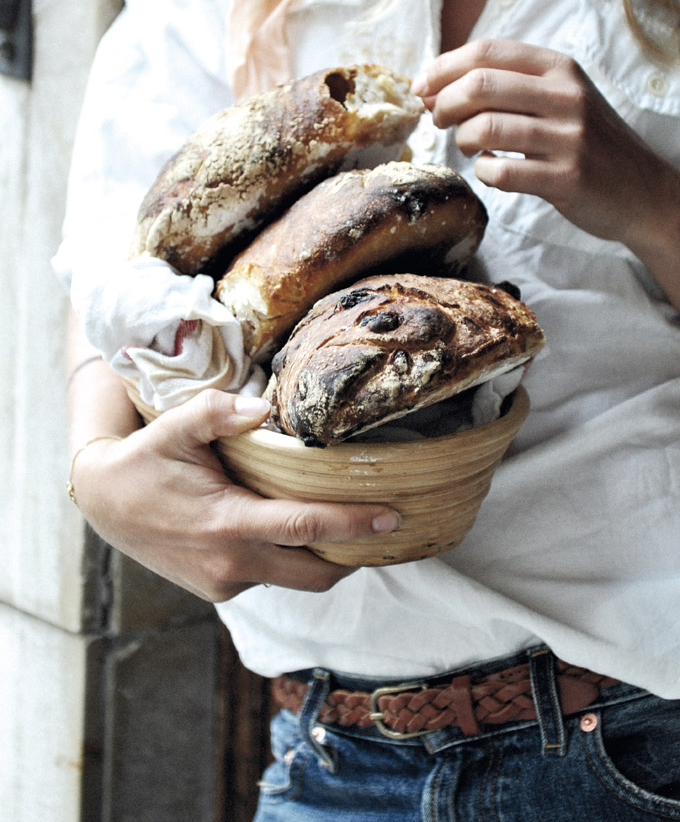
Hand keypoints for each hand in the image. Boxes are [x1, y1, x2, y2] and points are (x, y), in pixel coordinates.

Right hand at [71, 390, 400, 601]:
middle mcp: (230, 563)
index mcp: (227, 523)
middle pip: (315, 573)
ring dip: (321, 558)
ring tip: (344, 523)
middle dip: (354, 555)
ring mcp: (223, 582)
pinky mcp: (217, 589)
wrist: (103, 503)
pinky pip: (268, 577)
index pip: (305, 527)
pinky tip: (292, 530)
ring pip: (293, 578)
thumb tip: (264, 406)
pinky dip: (288, 558)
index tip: (392, 516)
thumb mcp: (174, 427)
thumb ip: (218, 412)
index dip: (353, 523)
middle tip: (381, 526)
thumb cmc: (144, 460)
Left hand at [412, 38, 679, 255]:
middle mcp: (566, 96)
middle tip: (438, 121)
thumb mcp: (561, 98)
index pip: (486, 52)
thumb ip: (508, 87)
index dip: (443, 68)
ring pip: (485, 129)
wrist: (643, 191)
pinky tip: (491, 170)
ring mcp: (568, 138)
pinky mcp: (565, 178)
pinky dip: (483, 172)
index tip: (422, 88)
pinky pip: (500, 171)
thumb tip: (435, 86)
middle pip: (479, 86)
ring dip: (461, 140)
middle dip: (444, 104)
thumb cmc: (587, 143)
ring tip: (468, 147)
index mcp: (560, 68)